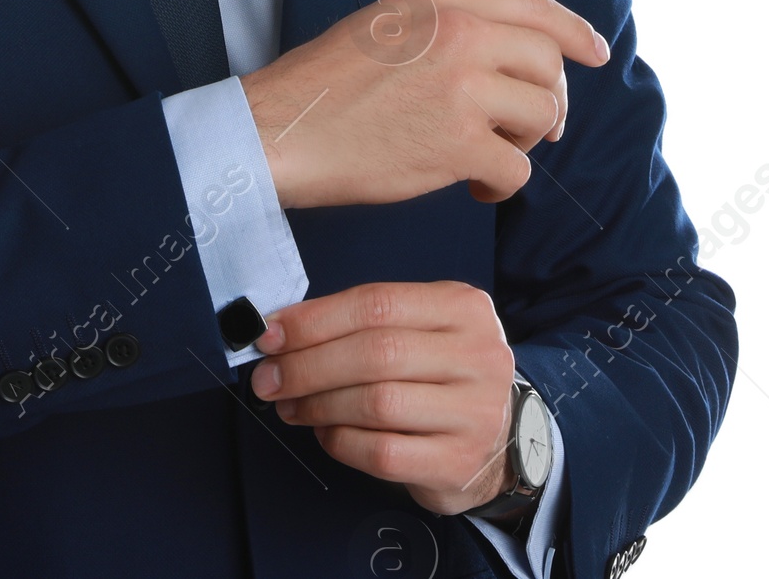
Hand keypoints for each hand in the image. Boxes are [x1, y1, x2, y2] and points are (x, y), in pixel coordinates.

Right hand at [239, 0, 608, 207]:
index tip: (595, 50)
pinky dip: (502, 185)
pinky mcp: (458, 144)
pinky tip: (475, 188)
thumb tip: (506, 50)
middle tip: (528, 128)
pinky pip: (517, 169)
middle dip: (550, 99)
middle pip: (548, 62)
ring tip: (489, 154)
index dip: (572, 28)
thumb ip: (445, 24)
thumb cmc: (325, 85)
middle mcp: (458, 33)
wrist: (281, 129)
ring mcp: (461, 87)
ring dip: (526, 142)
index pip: (530, 3)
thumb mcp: (386, 23)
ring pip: (543, 114)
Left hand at [249, 280, 517, 516]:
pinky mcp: (459, 464)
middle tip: (268, 378)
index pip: (376, 303)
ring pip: (377, 404)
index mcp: (461, 307)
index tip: (269, 334)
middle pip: (375, 353)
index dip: (314, 319)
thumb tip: (280, 331)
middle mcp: (477, 356)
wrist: (500, 438)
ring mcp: (474, 414)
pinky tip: (326, 433)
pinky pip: (382, 453)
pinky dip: (341, 442)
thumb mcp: (417, 328)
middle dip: (308, 365)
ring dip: (319, 405)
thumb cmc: (439, 372)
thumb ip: (360, 322)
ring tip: (290, 406)